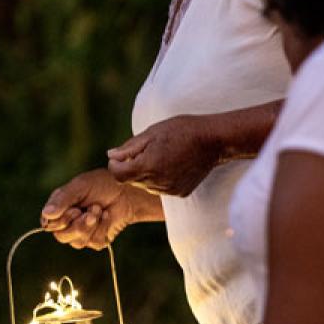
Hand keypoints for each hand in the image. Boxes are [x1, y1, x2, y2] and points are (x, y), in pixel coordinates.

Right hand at [39, 169, 151, 248]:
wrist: (126, 191)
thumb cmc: (101, 184)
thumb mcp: (80, 186)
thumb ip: (62, 199)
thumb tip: (46, 214)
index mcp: (58, 209)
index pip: (49, 224)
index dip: (62, 220)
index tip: (75, 209)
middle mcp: (67, 223)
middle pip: (61, 236)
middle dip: (79, 224)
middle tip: (93, 208)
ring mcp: (81, 234)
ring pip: (78, 242)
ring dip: (92, 225)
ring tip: (99, 209)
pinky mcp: (96, 240)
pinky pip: (94, 242)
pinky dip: (103, 227)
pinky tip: (107, 216)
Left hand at [107, 115, 221, 196]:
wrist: (213, 140)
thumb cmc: (182, 131)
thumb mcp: (152, 133)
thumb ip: (129, 147)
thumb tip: (111, 156)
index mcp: (148, 166)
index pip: (117, 174)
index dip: (115, 164)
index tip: (122, 155)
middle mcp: (157, 182)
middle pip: (131, 180)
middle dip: (132, 167)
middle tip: (147, 150)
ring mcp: (169, 190)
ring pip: (146, 186)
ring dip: (146, 174)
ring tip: (162, 156)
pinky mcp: (180, 193)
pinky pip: (161, 189)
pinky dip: (160, 179)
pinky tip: (172, 164)